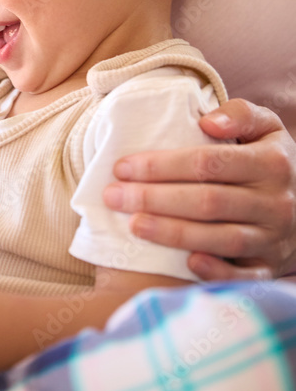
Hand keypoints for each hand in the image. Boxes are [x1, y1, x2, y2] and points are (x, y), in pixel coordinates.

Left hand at [102, 99, 295, 279]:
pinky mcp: (271, 267)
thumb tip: (209, 121)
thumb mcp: (268, 129)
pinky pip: (244, 276)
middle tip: (113, 196)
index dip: (162, 165)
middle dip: (155, 199)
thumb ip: (242, 114)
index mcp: (271, 163)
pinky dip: (216, 272)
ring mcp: (275, 238)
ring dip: (173, 234)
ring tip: (133, 225)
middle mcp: (276, 202)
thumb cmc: (273, 161)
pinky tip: (186, 264)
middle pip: (207, 201)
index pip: (208, 163)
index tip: (123, 166)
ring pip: (220, 238)